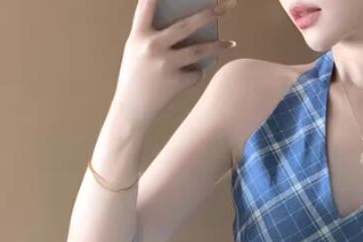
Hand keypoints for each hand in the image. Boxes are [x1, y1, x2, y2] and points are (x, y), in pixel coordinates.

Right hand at [112, 0, 237, 127]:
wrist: (131, 111)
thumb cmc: (135, 78)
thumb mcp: (136, 51)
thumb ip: (153, 35)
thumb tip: (188, 23)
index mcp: (138, 36)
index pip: (147, 5)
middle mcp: (152, 47)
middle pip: (186, 25)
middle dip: (209, 13)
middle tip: (224, 5)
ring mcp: (165, 65)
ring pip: (199, 50)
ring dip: (218, 46)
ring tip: (231, 43)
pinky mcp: (176, 82)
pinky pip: (194, 72)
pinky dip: (194, 73)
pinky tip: (188, 76)